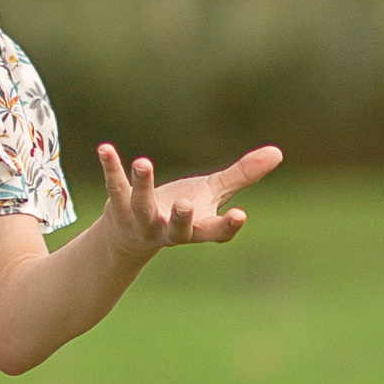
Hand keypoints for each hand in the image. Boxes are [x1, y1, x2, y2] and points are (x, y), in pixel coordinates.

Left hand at [95, 142, 282, 257]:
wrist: (131, 235)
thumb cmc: (180, 210)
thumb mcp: (213, 193)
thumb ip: (243, 175)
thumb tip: (278, 152)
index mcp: (198, 228)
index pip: (216, 233)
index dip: (228, 227)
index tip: (241, 215)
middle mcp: (169, 230)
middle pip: (178, 229)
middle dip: (181, 218)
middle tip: (185, 205)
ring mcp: (142, 221)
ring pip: (142, 206)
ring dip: (142, 184)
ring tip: (143, 162)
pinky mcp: (118, 207)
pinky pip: (114, 187)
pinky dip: (111, 167)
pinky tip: (105, 148)